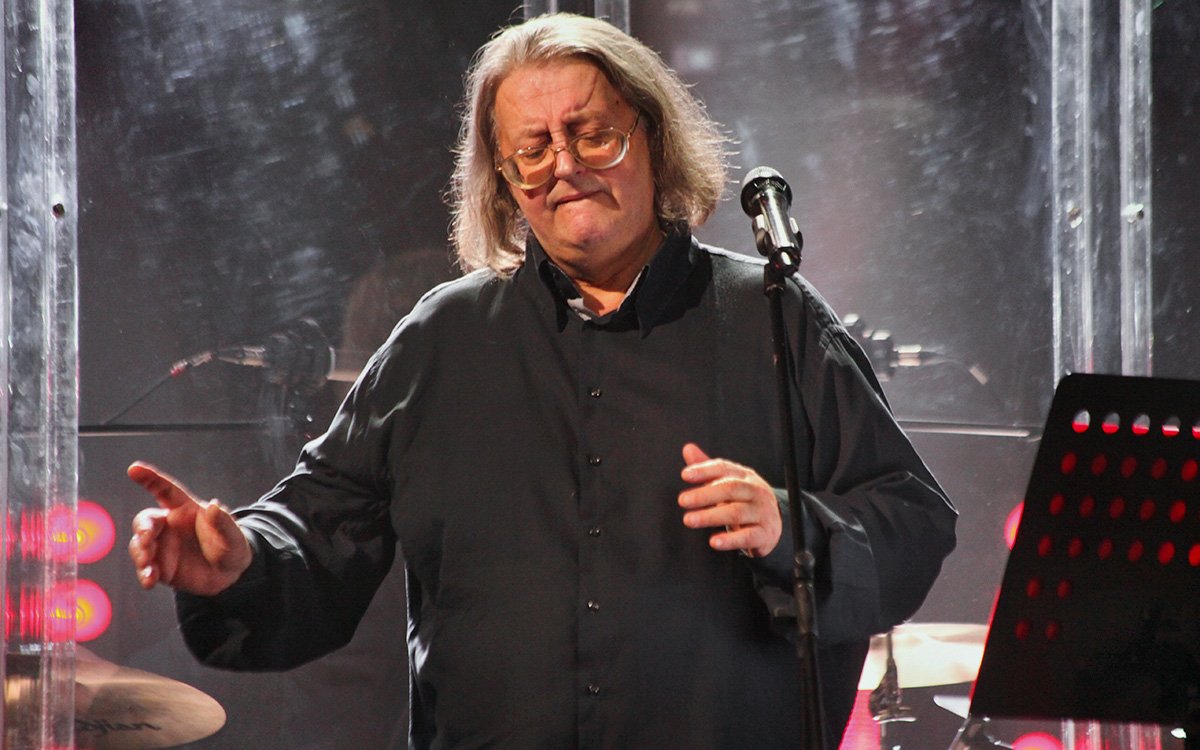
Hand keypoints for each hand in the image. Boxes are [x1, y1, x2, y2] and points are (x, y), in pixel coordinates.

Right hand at [126, 462, 251, 595]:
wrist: (230, 575)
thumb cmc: (231, 546)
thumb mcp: (234, 536)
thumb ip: (223, 522)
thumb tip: (214, 505)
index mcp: (185, 509)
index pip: (164, 489)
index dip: (149, 478)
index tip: (134, 468)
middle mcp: (169, 525)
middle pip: (146, 520)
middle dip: (143, 529)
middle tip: (147, 540)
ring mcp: (162, 546)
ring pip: (139, 544)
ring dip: (140, 554)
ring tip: (148, 566)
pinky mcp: (159, 566)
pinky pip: (145, 567)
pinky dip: (144, 573)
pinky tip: (149, 580)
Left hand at [678, 443, 782, 557]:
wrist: (772, 525)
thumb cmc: (744, 501)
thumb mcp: (728, 483)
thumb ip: (708, 469)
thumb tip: (688, 448)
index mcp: (744, 476)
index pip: (724, 468)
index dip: (705, 470)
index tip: (685, 475)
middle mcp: (755, 491)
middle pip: (730, 489)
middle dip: (705, 494)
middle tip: (683, 500)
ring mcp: (762, 512)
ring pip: (736, 513)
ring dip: (711, 516)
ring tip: (690, 520)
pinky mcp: (764, 534)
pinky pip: (747, 537)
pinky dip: (730, 540)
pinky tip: (714, 542)